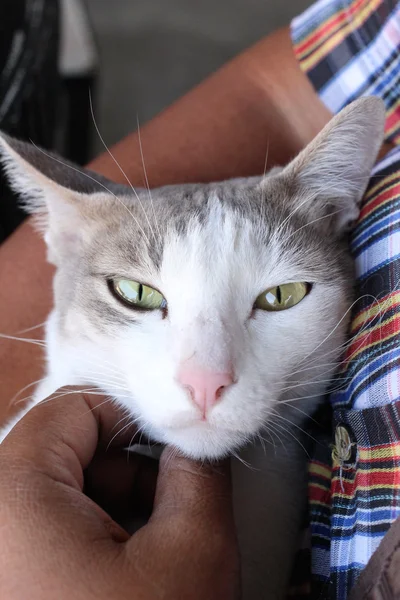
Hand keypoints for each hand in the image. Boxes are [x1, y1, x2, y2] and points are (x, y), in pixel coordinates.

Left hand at [0, 390, 238, 598]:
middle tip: (169, 505)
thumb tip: (197, 437)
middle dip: (127, 469)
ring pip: (56, 491)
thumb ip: (199, 469)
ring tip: (150, 550)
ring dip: (112, 505)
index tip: (175, 440)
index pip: (73, 406)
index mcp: (12, 496)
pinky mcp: (8, 575)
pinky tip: (122, 574)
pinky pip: (44, 529)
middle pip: (62, 449)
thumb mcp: (194, 550)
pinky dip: (88, 536)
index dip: (134, 415)